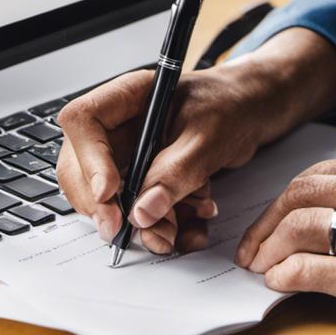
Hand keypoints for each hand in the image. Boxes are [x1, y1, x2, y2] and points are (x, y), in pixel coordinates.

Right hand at [56, 27, 335, 253]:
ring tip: (172, 236)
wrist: (255, 112)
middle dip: (103, 206)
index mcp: (125, 98)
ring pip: (107, 198)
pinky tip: (189, 229)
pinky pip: (136, 210)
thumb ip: (175, 172)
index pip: (83, 123)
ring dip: (138, 224)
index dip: (88, 161)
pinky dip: (161, 226)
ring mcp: (126, 155)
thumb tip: (143, 210)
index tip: (109, 194)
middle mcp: (117, 128)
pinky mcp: (142, 179)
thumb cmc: (233, 104)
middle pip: (81, 168)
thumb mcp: (209, 135)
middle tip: (123, 232)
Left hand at [236, 152, 335, 334]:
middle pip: (298, 199)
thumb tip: (295, 205)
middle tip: (251, 248)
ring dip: (269, 252)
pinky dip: (283, 276)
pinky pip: (306, 270)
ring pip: (298, 231)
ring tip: (262, 266)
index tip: (265, 223)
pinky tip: (279, 280)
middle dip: (264, 226)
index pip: (315, 177)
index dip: (280, 203)